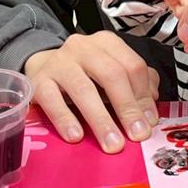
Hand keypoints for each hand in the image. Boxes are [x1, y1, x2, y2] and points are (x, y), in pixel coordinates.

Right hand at [24, 32, 159, 152]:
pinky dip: (65, 119)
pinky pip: (52, 100)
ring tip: (112, 144)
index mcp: (107, 43)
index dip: (144, 96)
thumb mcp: (112, 71)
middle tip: (136, 135)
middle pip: (112, 75)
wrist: (42, 68)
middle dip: (127, 108)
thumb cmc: (84, 74)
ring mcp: (59, 62)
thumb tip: (150, 110)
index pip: (133, 66)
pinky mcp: (38, 80)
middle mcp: (83, 47)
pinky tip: (76, 136)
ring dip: (101, 120)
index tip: (149, 122)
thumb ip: (137, 84)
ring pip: (84, 89)